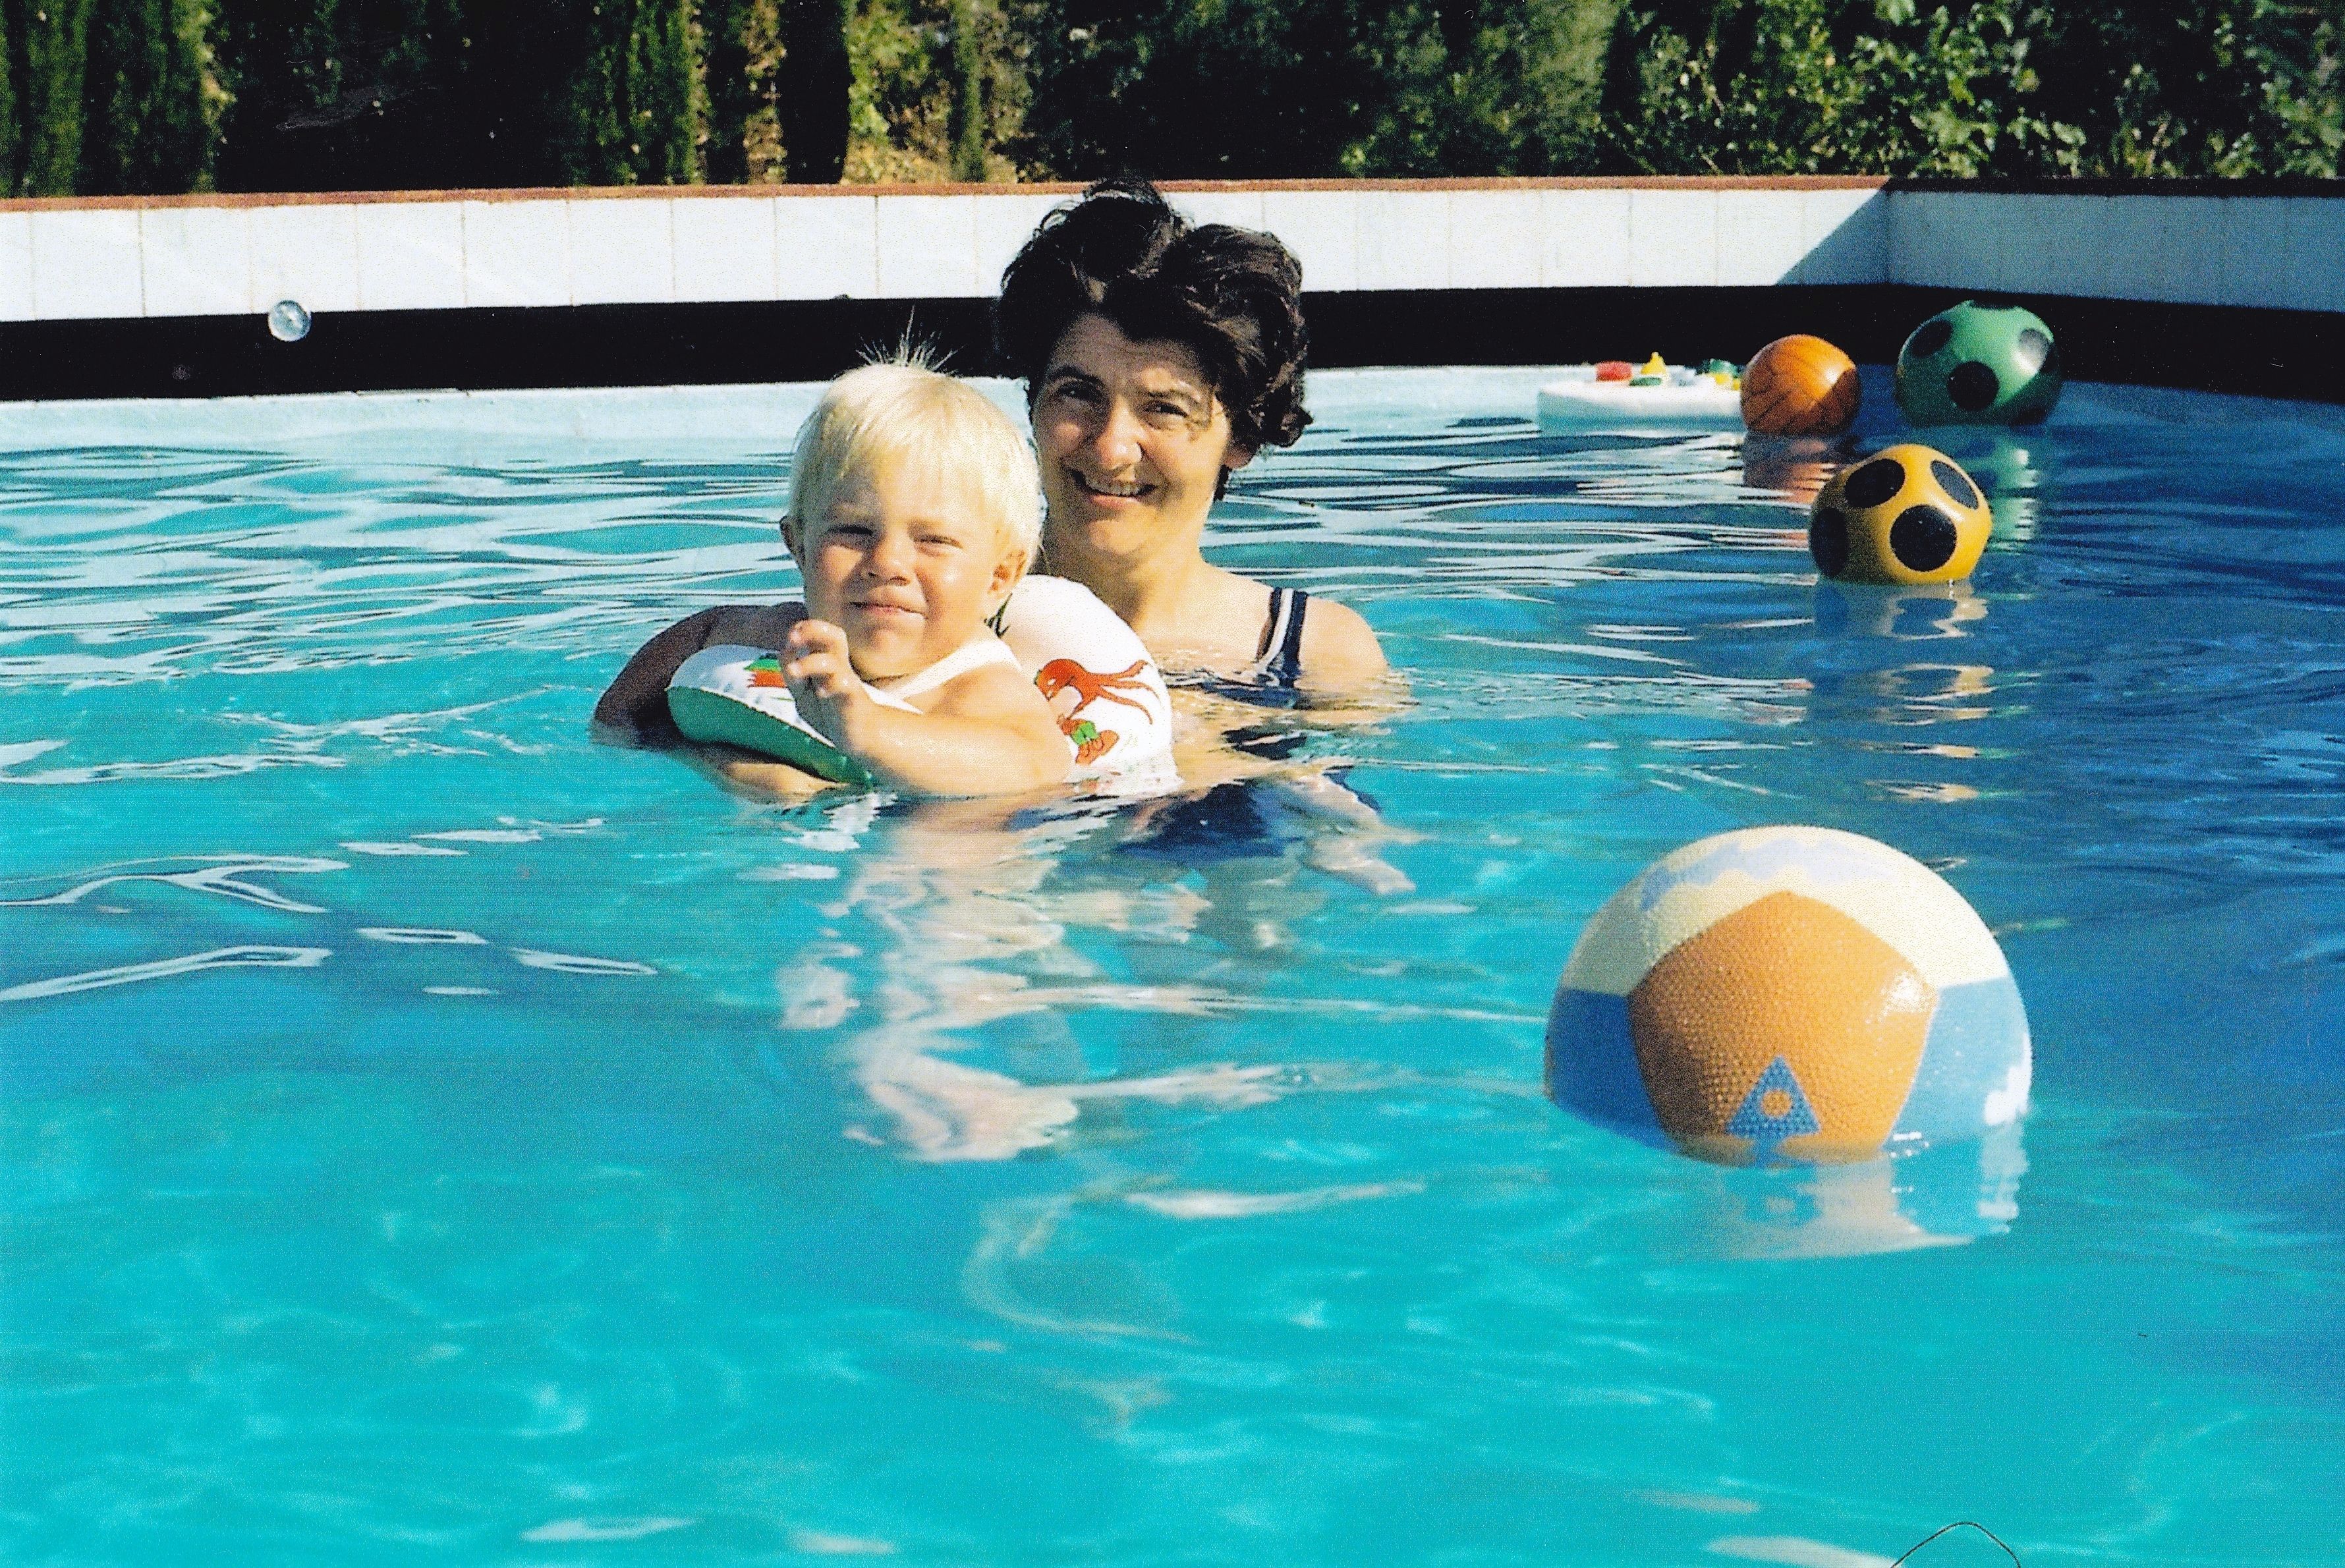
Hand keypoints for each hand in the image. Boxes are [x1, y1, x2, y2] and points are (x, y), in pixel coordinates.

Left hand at [783, 619, 871, 744]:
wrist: (860, 738)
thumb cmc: (831, 713)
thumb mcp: (803, 694)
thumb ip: (793, 675)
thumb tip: (783, 651)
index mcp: (828, 661)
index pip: (820, 634)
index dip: (803, 629)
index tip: (790, 637)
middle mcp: (840, 667)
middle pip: (835, 636)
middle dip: (813, 630)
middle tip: (792, 638)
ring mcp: (847, 682)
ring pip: (833, 662)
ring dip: (809, 663)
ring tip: (792, 672)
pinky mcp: (853, 701)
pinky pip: (845, 686)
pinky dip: (831, 686)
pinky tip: (820, 694)